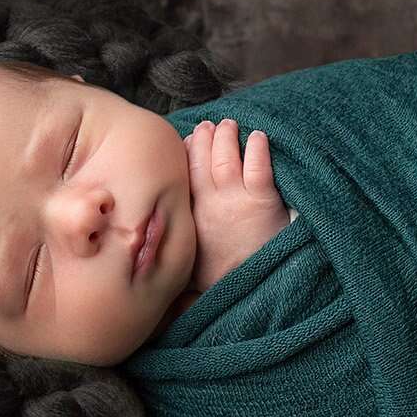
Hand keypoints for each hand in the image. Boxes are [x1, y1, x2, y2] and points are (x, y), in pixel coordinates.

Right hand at [184, 117, 288, 293]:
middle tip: (209, 125)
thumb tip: (155, 254)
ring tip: (230, 125)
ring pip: (226, 158)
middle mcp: (209, 203)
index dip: (186, 155)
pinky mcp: (261, 200)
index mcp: (190, 216)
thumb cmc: (221, 282)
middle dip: (204, 138)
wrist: (247, 292)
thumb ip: (176, 249)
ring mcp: (234, 200)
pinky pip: (257, 167)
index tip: (188, 141)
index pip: (184, 177)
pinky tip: (258, 137)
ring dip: (227, 138)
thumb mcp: (188, 266)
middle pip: (202, 160)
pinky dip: (257, 149)